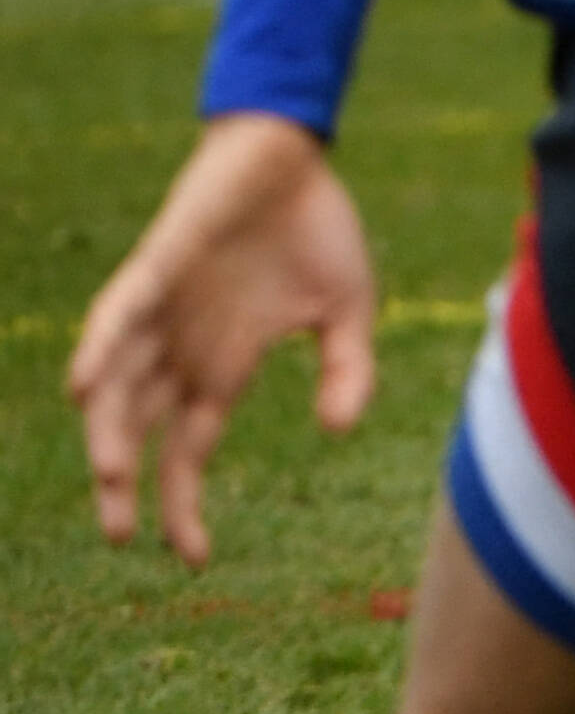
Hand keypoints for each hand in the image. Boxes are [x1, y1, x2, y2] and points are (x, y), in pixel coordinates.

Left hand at [68, 116, 379, 565]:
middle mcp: (180, 350)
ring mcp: (162, 312)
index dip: (182, 504)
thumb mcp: (351, 310)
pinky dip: (98, 349)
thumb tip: (338, 430)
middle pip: (138, 431)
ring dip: (107, 429)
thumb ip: (348, 370)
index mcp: (222, 367)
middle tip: (119, 537)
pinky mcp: (156, 268)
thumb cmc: (317, 229)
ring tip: (109, 475)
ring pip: (117, 386)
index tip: (190, 558)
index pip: (187, 452)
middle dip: (123, 485)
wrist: (292, 155)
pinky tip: (84, 385)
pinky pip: (116, 316)